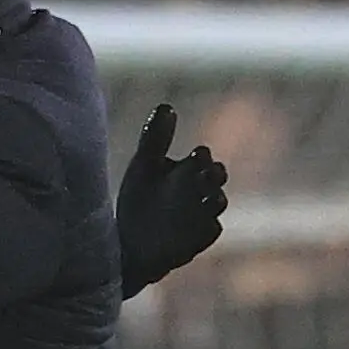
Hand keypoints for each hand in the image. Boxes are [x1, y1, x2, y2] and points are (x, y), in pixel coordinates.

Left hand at [116, 103, 228, 296]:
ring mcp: (201, 216)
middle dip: (216, 175)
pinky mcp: (197, 240)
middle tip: (209, 174)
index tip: (197, 155)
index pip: (202, 158)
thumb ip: (155, 138)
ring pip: (218, 203)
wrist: (129, 242)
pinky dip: (207, 227)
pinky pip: (210, 231)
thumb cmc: (140, 200)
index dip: (202, 156)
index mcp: (187, 171)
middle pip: (217, 178)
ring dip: (216, 199)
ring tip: (210, 198)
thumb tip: (167, 106)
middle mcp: (199, 192)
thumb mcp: (144, 167)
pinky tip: (202, 225)